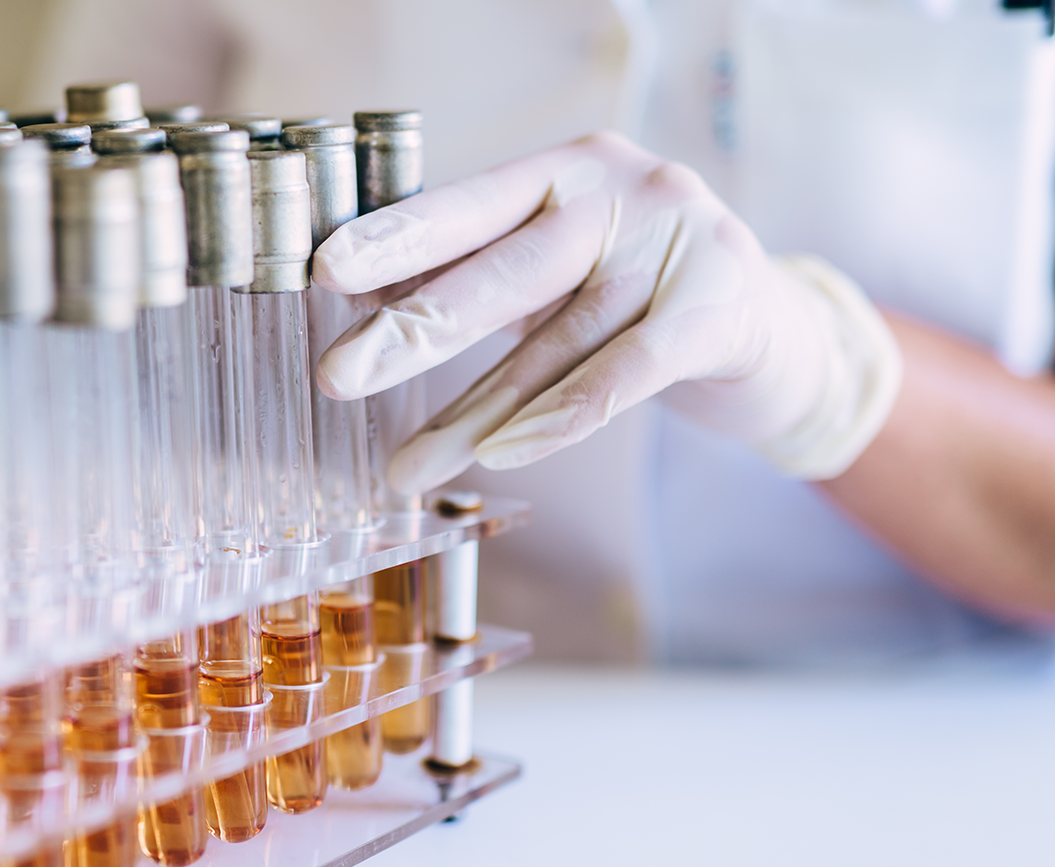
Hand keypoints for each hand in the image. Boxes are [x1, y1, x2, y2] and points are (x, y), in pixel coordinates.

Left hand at [311, 132, 901, 492]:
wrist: (775, 329)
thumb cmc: (639, 293)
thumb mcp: (557, 269)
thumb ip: (478, 275)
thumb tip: (365, 304)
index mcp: (568, 168)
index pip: (469, 202)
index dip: (398, 236)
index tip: (324, 272)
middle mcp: (623, 191)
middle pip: (504, 270)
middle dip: (414, 329)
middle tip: (337, 376)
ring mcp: (678, 243)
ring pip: (555, 342)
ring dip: (472, 414)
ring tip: (405, 466)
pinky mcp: (719, 309)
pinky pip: (625, 371)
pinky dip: (558, 418)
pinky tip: (500, 454)